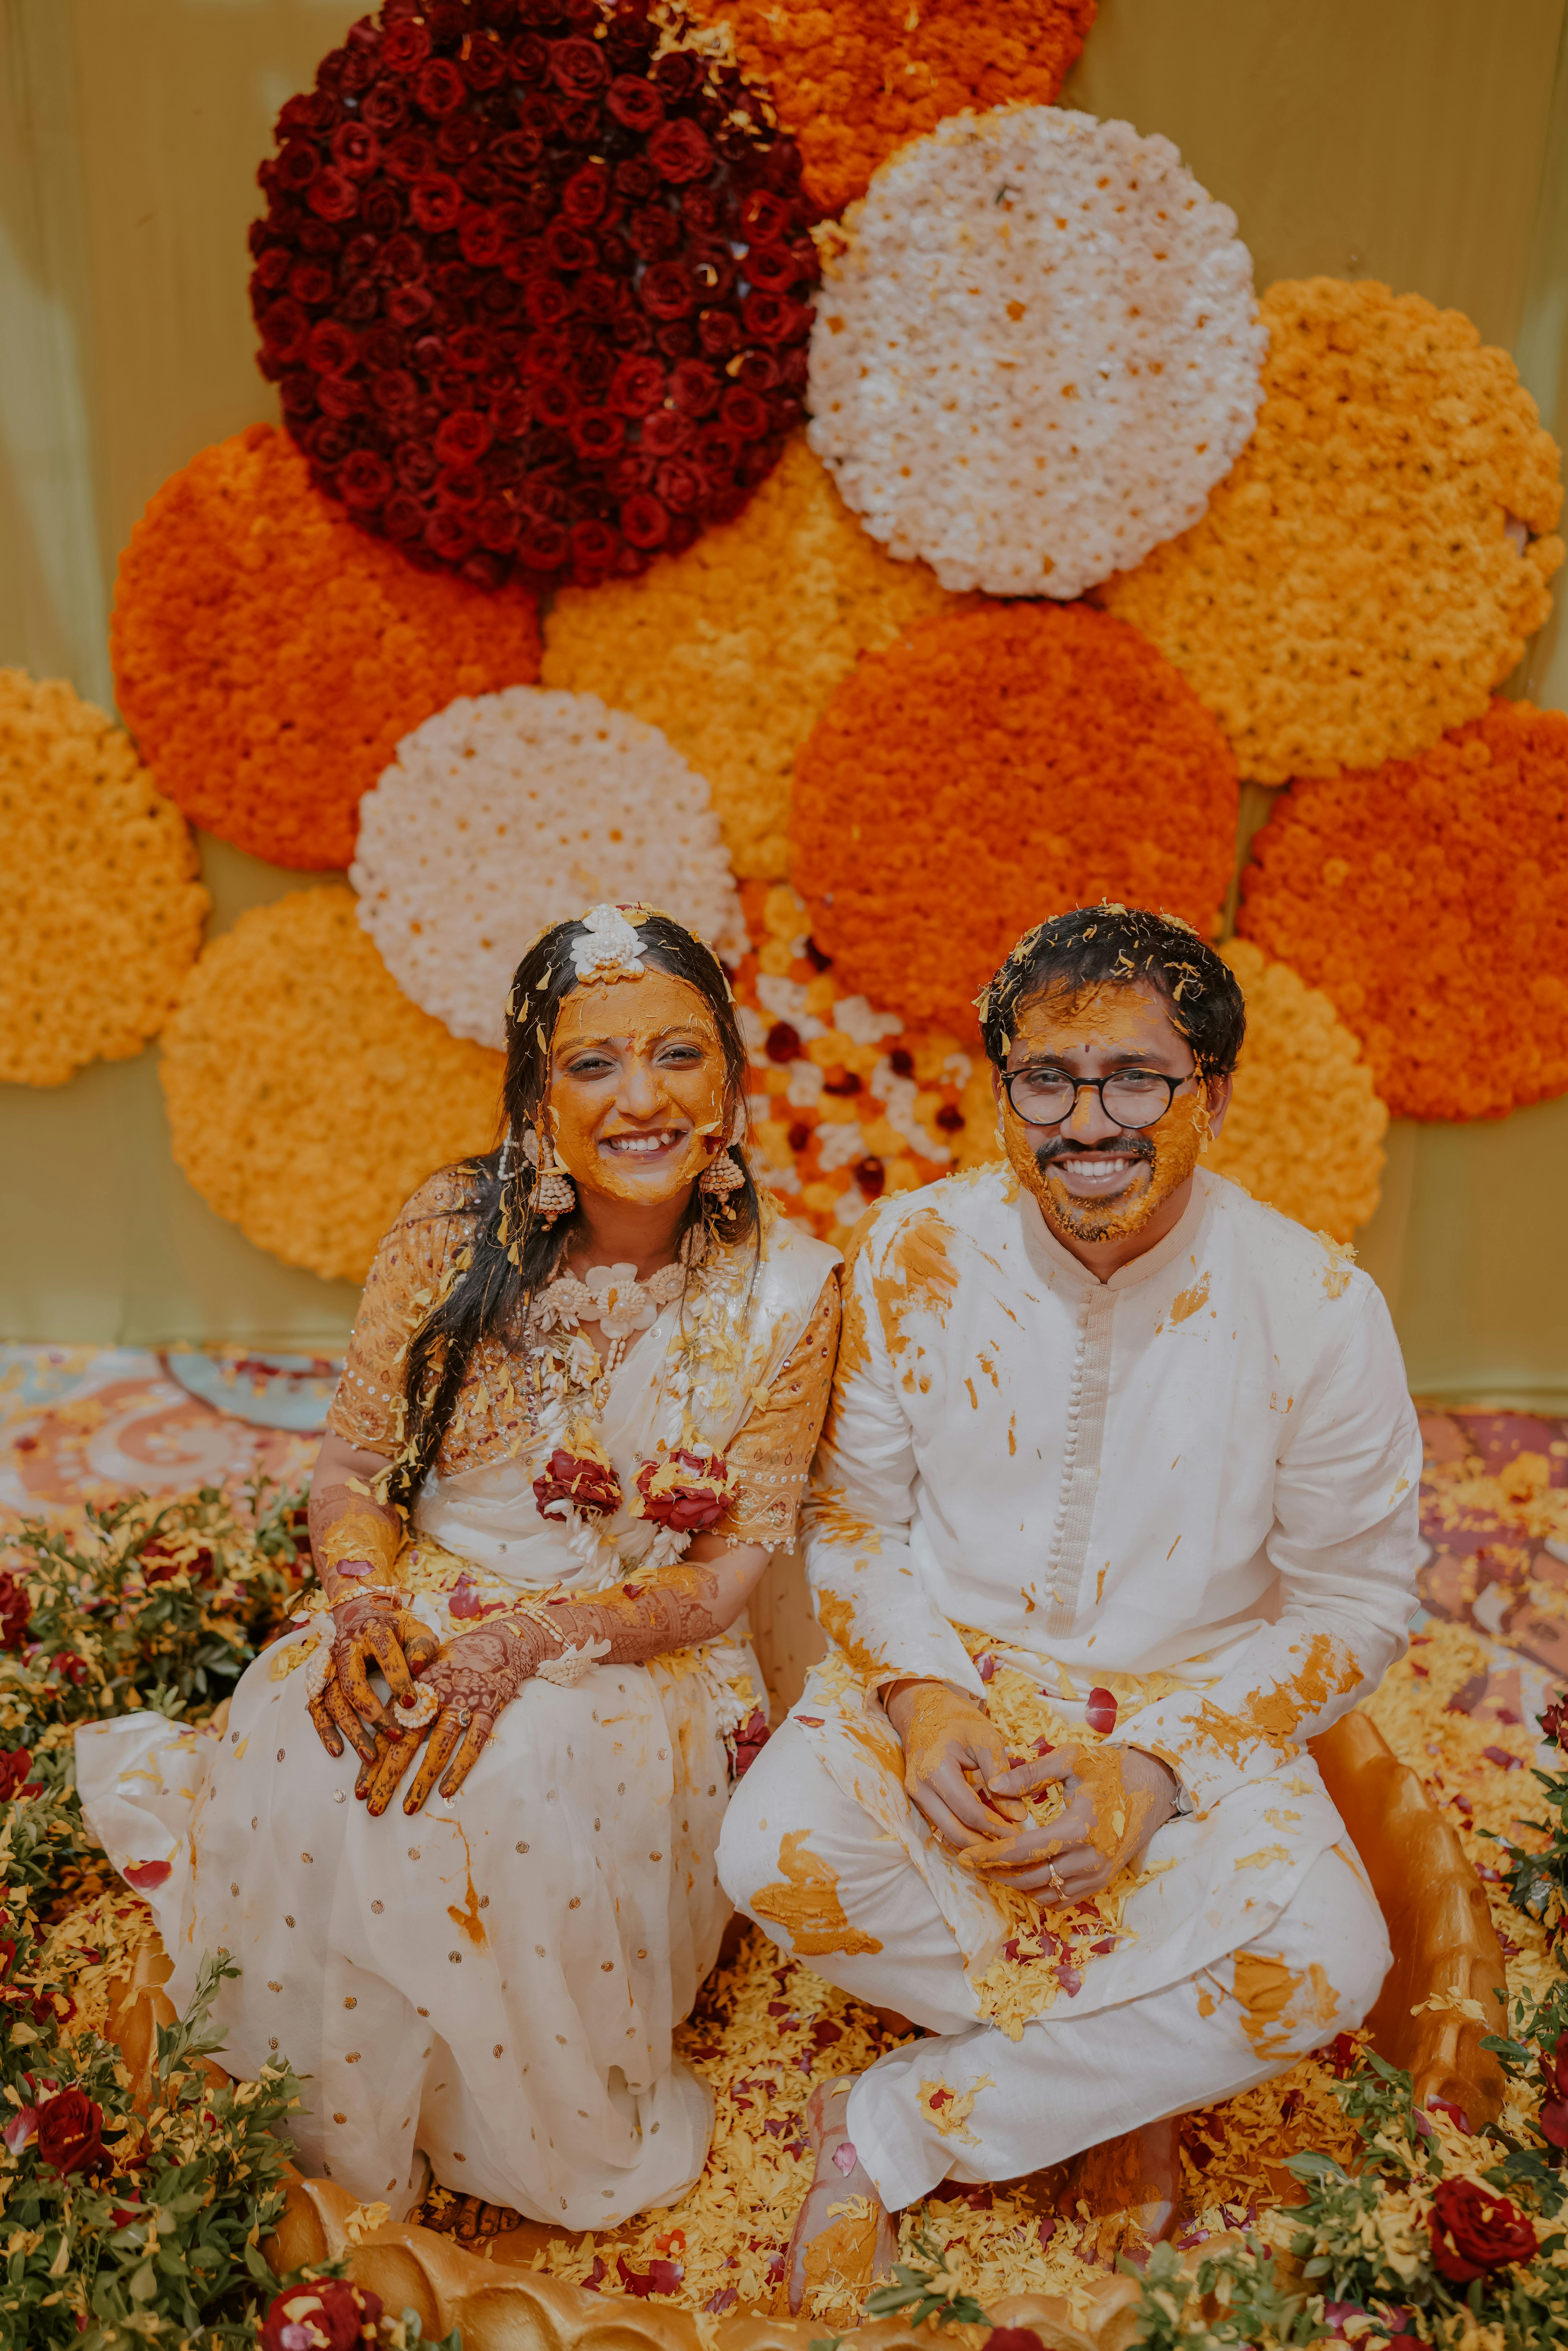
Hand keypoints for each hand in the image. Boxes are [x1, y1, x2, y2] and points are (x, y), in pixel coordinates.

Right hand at [307, 1593, 439, 1763]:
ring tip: (369, 1755)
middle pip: (353, 1683)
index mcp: (374, 1632)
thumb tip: (419, 1668)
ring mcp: (330, 1667)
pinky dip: (324, 1730)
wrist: (361, 1612)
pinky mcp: (321, 1680)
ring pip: (333, 1700)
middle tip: (395, 1735)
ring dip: (350, 1729)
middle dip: (373, 1713)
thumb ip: (422, 1646)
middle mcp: (347, 1649)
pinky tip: (337, 1750)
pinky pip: (317, 1707)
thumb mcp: (415, 1629)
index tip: (412, 1703)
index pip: (386, 1655)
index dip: (399, 1679)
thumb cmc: (395, 1627)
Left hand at [357, 1619, 546, 1817]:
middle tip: (374, 1808)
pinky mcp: (488, 1708)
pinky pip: (473, 1742)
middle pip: (406, 1742)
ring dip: (421, 1780)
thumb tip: (380, 1737)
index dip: (372, 1762)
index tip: (360, 1791)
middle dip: (388, 1778)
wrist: (499, 1641)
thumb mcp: (424, 1673)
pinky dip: (460, 1767)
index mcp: (414, 1690)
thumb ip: (403, 1700)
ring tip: (409, 1809)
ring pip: (438, 1747)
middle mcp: (434, 1696)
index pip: (386, 1731)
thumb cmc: (456, 1661)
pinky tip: (447, 1791)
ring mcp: (462, 1703)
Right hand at [883, 1679, 1025, 1851]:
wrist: (922, 1709)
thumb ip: (1001, 1775)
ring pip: (946, 1833)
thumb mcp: (985, 1739)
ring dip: (974, 1843)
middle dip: (986, 1845)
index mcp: (936, 1771)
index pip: (970, 1812)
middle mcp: (919, 1788)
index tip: (1021, 1833)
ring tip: (1002, 1843)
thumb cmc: (957, 1720)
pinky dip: (962, 1833)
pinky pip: (941, 1825)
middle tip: (1013, 1846)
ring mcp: (915, 1796)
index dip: (997, 1827)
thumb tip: (1019, 1815)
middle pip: (955, 1832)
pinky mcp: (917, 1799)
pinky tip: (983, 1834)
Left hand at [973, 1742, 1178, 1900]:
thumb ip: (1031, 1773)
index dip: (991, 1855)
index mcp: (1080, 1828)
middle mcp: (1089, 1859)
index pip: (1024, 1851)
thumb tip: (992, 1785)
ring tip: (990, 1869)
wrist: (1152, 1787)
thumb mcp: (1071, 1760)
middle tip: (969, 1862)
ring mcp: (1097, 1875)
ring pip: (1044, 1893)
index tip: (966, 1854)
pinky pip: (1062, 1898)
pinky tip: (1021, 1876)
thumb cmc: (1110, 1768)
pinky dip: (1038, 1892)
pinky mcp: (1102, 1881)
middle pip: (1030, 1877)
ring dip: (1014, 1884)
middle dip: (995, 1873)